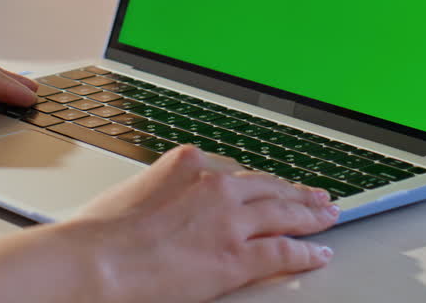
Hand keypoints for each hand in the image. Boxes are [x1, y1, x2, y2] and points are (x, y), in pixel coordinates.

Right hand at [74, 145, 338, 301]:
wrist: (99, 260)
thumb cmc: (101, 233)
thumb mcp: (132, 194)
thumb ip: (161, 194)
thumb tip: (164, 208)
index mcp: (187, 165)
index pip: (232, 171)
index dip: (255, 182)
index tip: (264, 185)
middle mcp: (215, 185)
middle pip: (266, 186)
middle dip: (293, 191)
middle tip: (314, 194)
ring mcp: (230, 220)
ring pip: (283, 212)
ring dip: (309, 214)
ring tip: (326, 216)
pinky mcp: (238, 255)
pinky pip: (284, 251)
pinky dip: (306, 252)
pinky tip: (318, 252)